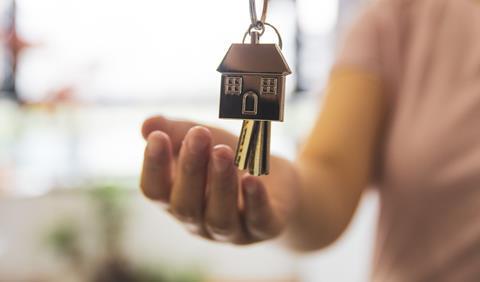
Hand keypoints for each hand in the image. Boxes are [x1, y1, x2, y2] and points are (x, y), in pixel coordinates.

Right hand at [140, 116, 298, 244]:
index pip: (155, 191)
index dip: (154, 166)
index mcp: (177, 200)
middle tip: (199, 134)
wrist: (276, 183)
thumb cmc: (231, 161)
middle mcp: (199, 222)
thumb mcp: (206, 143)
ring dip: (220, 183)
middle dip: (191, 168)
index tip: (158, 137)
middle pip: (186, 205)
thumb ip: (177, 132)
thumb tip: (147, 125)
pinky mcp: (264, 228)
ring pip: (219, 217)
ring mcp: (231, 231)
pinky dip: (254, 200)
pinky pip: (258, 220)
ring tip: (223, 152)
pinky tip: (252, 178)